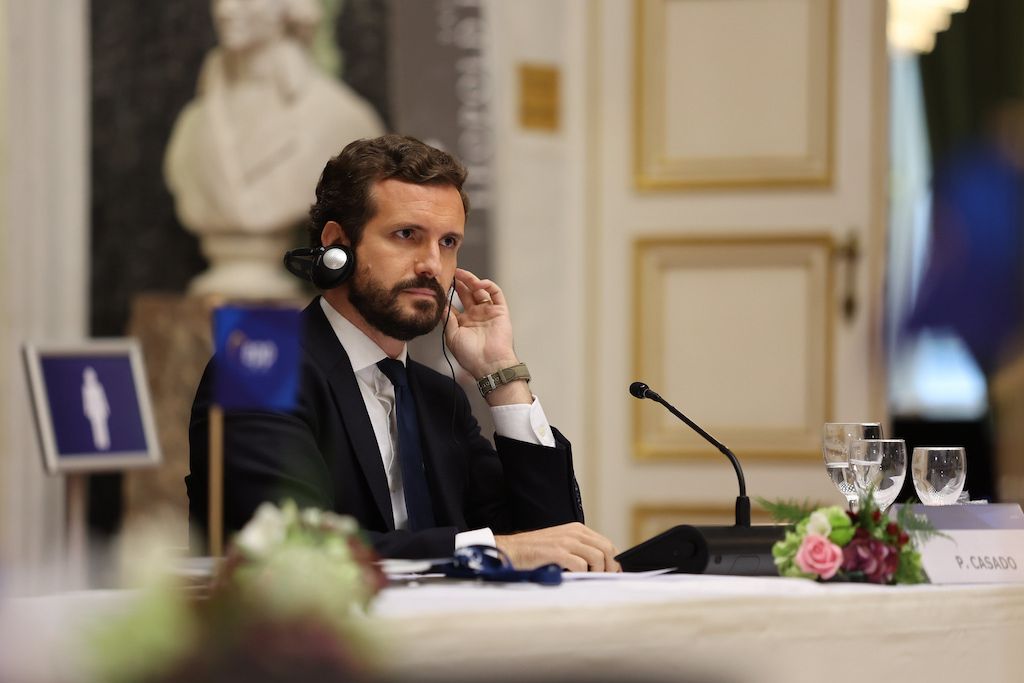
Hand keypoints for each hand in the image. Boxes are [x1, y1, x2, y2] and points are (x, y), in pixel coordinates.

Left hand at [445, 269, 527, 402]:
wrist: (489, 364)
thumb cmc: (470, 355)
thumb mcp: (452, 336)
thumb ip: (447, 319)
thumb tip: (441, 304)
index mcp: (463, 323)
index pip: (454, 304)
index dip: (447, 294)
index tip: (439, 285)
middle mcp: (476, 315)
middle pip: (466, 294)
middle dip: (459, 283)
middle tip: (451, 273)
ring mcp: (488, 312)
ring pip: (480, 291)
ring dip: (471, 281)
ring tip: (461, 274)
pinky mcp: (500, 311)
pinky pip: (496, 293)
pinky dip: (488, 285)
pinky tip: (478, 283)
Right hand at [495, 522, 620, 571]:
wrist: (510, 551)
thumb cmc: (535, 553)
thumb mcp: (560, 545)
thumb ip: (579, 551)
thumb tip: (601, 567)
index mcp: (577, 529)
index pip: (607, 544)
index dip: (613, 561)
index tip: (613, 574)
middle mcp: (574, 532)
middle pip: (607, 549)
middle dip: (610, 568)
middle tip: (604, 580)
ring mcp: (566, 541)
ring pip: (597, 557)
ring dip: (596, 573)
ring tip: (588, 581)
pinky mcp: (557, 552)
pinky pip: (581, 566)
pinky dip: (582, 575)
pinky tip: (573, 578)